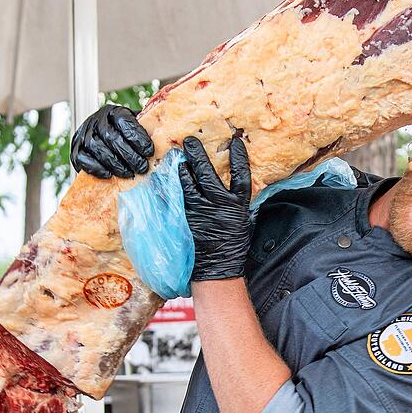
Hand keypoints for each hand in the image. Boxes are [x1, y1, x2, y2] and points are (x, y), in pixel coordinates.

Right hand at [70, 104, 154, 178]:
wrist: (99, 139)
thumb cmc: (124, 136)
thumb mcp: (136, 127)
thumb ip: (147, 130)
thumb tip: (167, 137)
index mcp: (113, 112)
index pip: (124, 121)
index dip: (138, 136)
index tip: (150, 151)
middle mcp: (96, 121)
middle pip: (111, 136)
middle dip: (129, 154)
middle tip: (142, 167)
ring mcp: (83, 135)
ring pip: (97, 147)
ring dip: (115, 163)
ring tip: (129, 173)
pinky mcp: (76, 150)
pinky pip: (83, 159)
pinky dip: (97, 168)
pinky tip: (110, 174)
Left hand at [179, 136, 251, 280]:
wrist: (217, 270)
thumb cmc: (233, 247)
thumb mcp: (243, 221)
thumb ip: (237, 202)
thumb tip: (231, 185)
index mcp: (238, 205)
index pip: (240, 174)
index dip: (238, 157)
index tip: (235, 142)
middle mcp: (219, 204)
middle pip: (208, 172)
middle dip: (198, 155)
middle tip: (190, 141)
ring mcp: (200, 211)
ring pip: (188, 183)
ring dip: (182, 169)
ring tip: (178, 158)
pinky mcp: (185, 219)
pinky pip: (177, 198)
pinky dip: (172, 188)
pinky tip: (167, 180)